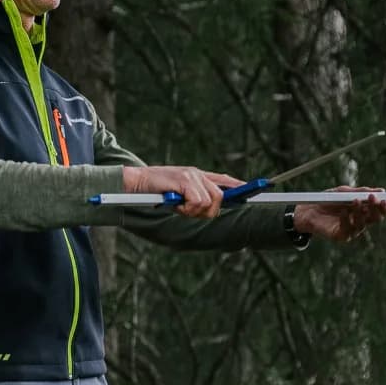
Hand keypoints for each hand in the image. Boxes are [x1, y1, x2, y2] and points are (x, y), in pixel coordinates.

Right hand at [124, 165, 245, 218]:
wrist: (137, 181)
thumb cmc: (156, 190)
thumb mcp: (179, 193)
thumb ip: (194, 197)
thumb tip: (210, 209)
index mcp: (198, 175)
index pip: (224, 180)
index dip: (238, 186)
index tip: (249, 191)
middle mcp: (197, 173)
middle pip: (219, 196)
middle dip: (208, 211)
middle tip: (188, 211)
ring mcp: (192, 175)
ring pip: (209, 201)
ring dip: (193, 210)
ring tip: (179, 206)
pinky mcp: (184, 180)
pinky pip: (197, 201)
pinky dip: (187, 208)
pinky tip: (175, 204)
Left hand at [292, 186, 385, 243]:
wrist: (307, 209)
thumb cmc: (327, 200)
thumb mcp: (343, 192)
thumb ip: (360, 192)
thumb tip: (381, 191)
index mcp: (364, 210)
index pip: (380, 210)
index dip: (385, 207)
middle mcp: (360, 221)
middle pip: (375, 219)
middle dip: (376, 209)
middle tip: (374, 199)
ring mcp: (351, 230)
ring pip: (362, 224)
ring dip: (360, 212)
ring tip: (355, 201)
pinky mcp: (340, 236)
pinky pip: (347, 230)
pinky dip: (346, 220)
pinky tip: (343, 211)